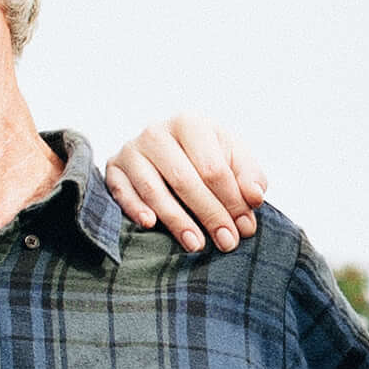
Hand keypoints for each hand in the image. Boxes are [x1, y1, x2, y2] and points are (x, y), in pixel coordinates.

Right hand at [99, 114, 270, 252]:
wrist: (169, 152)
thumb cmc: (207, 158)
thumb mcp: (234, 160)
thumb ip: (250, 177)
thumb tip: (254, 197)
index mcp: (190, 124)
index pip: (213, 168)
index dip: (231, 201)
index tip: (245, 229)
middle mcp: (157, 132)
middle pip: (185, 180)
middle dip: (209, 214)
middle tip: (226, 242)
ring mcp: (131, 150)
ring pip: (154, 189)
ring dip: (176, 221)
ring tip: (197, 244)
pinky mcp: (113, 169)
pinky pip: (121, 192)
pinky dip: (135, 208)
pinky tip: (150, 225)